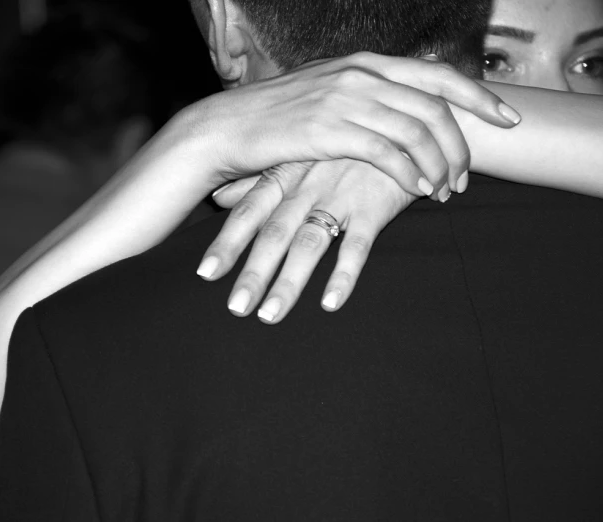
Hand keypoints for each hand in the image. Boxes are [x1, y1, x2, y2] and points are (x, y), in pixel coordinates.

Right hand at [180, 52, 519, 199]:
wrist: (225, 129)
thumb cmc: (275, 118)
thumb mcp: (325, 93)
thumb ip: (365, 96)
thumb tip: (400, 112)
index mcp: (364, 63)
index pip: (436, 74)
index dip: (478, 96)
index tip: (507, 119)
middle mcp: (360, 74)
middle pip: (435, 105)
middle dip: (463, 143)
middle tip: (469, 176)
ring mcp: (345, 100)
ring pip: (417, 131)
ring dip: (439, 165)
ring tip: (445, 191)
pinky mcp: (329, 131)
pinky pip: (387, 154)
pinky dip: (411, 174)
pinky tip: (418, 191)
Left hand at [198, 159, 415, 322]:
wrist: (397, 123)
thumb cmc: (341, 144)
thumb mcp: (295, 155)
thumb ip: (256, 180)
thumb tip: (218, 197)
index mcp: (285, 175)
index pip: (248, 213)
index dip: (226, 243)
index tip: (205, 274)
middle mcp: (306, 188)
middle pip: (273, 235)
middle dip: (253, 273)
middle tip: (235, 308)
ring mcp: (339, 195)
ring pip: (308, 244)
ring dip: (288, 283)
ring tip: (269, 316)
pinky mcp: (373, 206)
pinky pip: (357, 245)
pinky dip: (343, 274)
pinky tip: (329, 303)